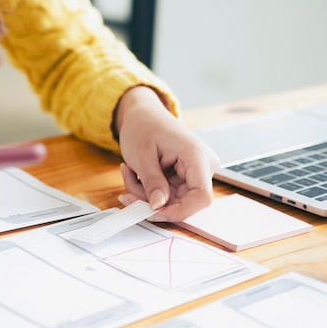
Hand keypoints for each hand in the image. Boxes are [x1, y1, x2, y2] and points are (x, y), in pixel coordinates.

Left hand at [115, 86, 219, 221]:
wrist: (142, 114)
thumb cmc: (144, 125)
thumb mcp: (142, 155)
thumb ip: (152, 182)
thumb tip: (159, 206)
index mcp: (196, 156)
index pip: (201, 197)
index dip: (178, 211)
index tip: (152, 213)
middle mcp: (201, 166)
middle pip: (182, 202)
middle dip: (151, 201)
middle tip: (126, 192)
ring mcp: (193, 173)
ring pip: (170, 201)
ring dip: (144, 194)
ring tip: (130, 173)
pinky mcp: (183, 177)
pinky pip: (165, 194)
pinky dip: (146, 190)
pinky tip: (135, 174)